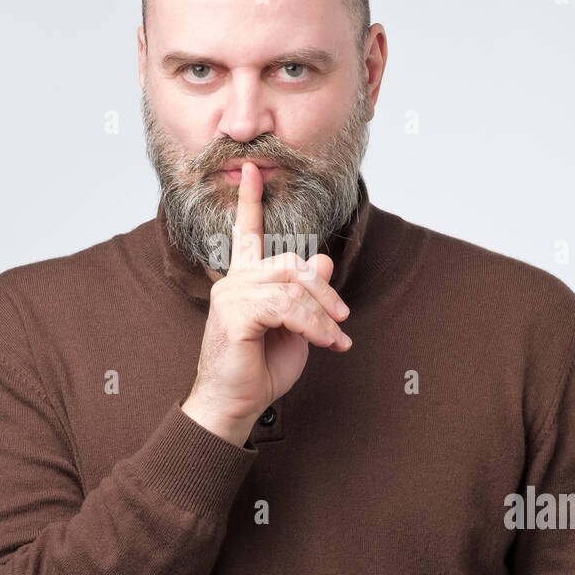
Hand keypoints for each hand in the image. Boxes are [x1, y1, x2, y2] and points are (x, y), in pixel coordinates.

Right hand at [180, 161, 352, 445]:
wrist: (236, 405)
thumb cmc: (260, 369)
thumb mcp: (295, 328)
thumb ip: (307, 296)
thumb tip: (323, 260)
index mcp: (244, 281)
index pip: (247, 233)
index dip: (251, 200)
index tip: (254, 169)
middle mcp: (234, 282)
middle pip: (290, 264)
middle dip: (324, 291)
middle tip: (343, 320)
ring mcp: (231, 296)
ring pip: (292, 286)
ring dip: (323, 314)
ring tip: (336, 339)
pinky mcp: (235, 314)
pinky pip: (285, 307)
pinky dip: (312, 324)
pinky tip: (323, 342)